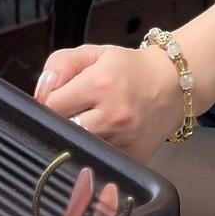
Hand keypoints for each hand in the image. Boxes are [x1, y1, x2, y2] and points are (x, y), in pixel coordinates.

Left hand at [34, 43, 184, 165]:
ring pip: (79, 149)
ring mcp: (123, 141)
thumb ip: (61, 64)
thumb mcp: (94, 53)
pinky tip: (103, 138)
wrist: (173, 85)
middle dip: (61, 122)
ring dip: (77, 139)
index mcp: (100, 84)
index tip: (55, 99)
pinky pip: (100, 162)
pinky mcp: (132, 158)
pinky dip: (95, 153)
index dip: (47, 102)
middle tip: (72, 112)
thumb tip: (42, 90)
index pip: (51, 105)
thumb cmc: (131, 69)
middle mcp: (112, 115)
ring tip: (88, 124)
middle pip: (63, 130)